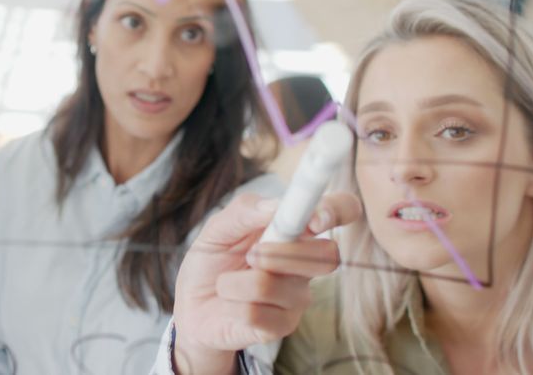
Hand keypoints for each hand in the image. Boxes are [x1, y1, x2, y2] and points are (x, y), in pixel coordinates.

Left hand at [171, 192, 361, 373]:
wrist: (192, 307)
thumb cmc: (212, 263)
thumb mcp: (217, 229)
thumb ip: (244, 211)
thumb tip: (273, 206)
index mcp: (296, 229)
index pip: (340, 211)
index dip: (337, 211)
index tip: (317, 219)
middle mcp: (305, 263)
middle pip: (326, 255)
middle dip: (283, 253)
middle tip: (250, 254)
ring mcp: (297, 296)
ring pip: (277, 286)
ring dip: (237, 282)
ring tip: (225, 284)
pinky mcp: (282, 326)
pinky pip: (257, 313)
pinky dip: (231, 304)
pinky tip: (229, 305)